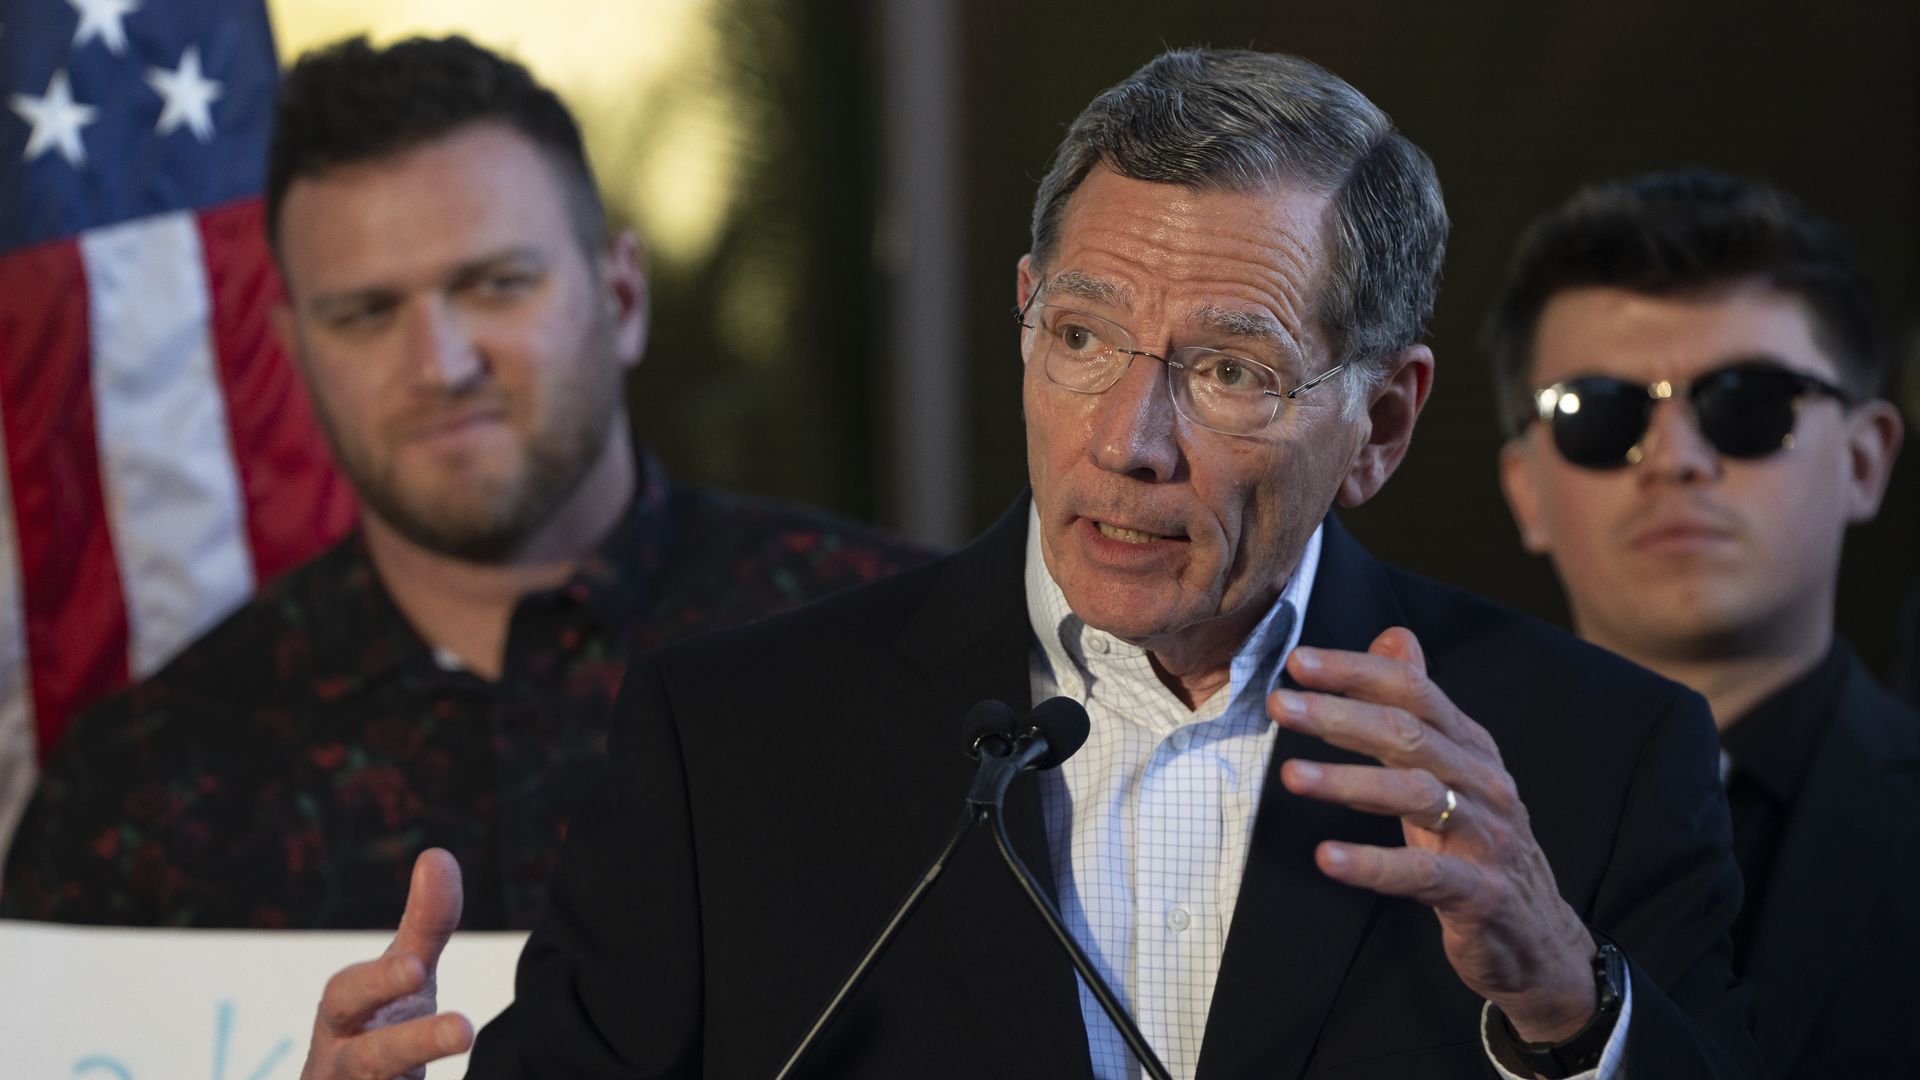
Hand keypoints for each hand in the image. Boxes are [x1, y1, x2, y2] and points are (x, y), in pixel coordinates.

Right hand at [300, 849, 474, 1079]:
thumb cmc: (378, 1028)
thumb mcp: (401, 981)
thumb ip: (424, 926)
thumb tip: (439, 855)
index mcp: (342, 1022)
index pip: (348, 996)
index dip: (380, 982)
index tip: (420, 969)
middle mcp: (339, 1067)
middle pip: (367, 1061)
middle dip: (412, 1045)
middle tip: (465, 1029)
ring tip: (466, 1038)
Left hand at [1270, 628, 1596, 1042]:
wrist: (1535, 936)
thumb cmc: (1475, 843)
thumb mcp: (1449, 768)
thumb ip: (1417, 707)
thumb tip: (1394, 636)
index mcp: (1469, 745)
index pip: (1413, 690)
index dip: (1355, 671)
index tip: (1296, 661)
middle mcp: (1483, 780)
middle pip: (1408, 732)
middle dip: (1338, 714)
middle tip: (1279, 704)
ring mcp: (1486, 836)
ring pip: (1415, 794)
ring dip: (1347, 782)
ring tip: (1290, 776)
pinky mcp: (1481, 892)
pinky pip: (1422, 873)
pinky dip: (1372, 864)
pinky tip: (1327, 857)